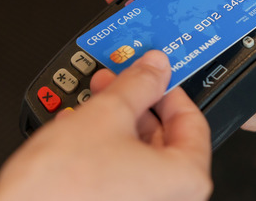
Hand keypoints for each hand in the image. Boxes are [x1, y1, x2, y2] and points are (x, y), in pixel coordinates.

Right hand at [0, 51, 211, 200]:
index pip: (193, 121)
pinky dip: (105, 150)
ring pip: (139, 156)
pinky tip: (79, 130)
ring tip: (94, 101)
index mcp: (186, 179)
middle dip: (136, 105)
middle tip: (118, 81)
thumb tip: (154, 67)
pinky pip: (122, 175)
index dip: (169, 89)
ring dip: (116, 124)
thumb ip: (138, 84)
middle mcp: (172, 199)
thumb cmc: (62, 188)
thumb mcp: (107, 115)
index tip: (154, 73)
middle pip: (165, 139)